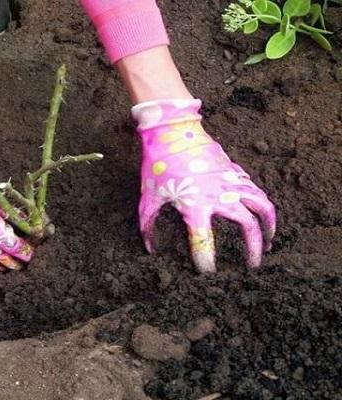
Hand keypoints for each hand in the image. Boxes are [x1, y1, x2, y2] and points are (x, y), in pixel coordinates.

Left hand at [133, 99, 275, 272]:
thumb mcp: (148, 197)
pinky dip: (262, 205)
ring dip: (268, 226)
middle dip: (252, 249)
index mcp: (195, 205)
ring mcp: (231, 182)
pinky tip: (260, 215)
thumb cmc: (158, 165)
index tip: (208, 271)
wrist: (173, 132)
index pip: (203, 240)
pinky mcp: (236, 171)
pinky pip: (256, 191)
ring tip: (269, 242)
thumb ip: (148, 225)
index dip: (206, 259)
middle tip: (251, 265)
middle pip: (247, 226)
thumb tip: (150, 248)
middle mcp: (219, 195)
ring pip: (261, 206)